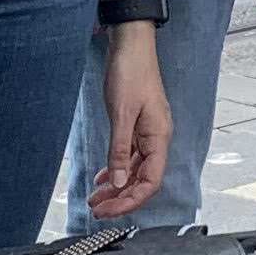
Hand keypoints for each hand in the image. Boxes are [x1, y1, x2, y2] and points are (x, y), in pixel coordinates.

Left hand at [91, 28, 171, 218]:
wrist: (131, 43)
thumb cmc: (131, 72)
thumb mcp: (121, 114)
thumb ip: (120, 151)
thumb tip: (119, 182)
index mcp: (159, 137)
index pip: (150, 182)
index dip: (130, 201)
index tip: (108, 211)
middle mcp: (157, 138)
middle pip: (142, 180)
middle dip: (120, 198)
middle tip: (97, 209)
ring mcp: (148, 131)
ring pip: (135, 170)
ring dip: (117, 186)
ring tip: (96, 198)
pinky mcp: (138, 124)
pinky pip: (130, 155)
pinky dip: (117, 168)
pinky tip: (104, 177)